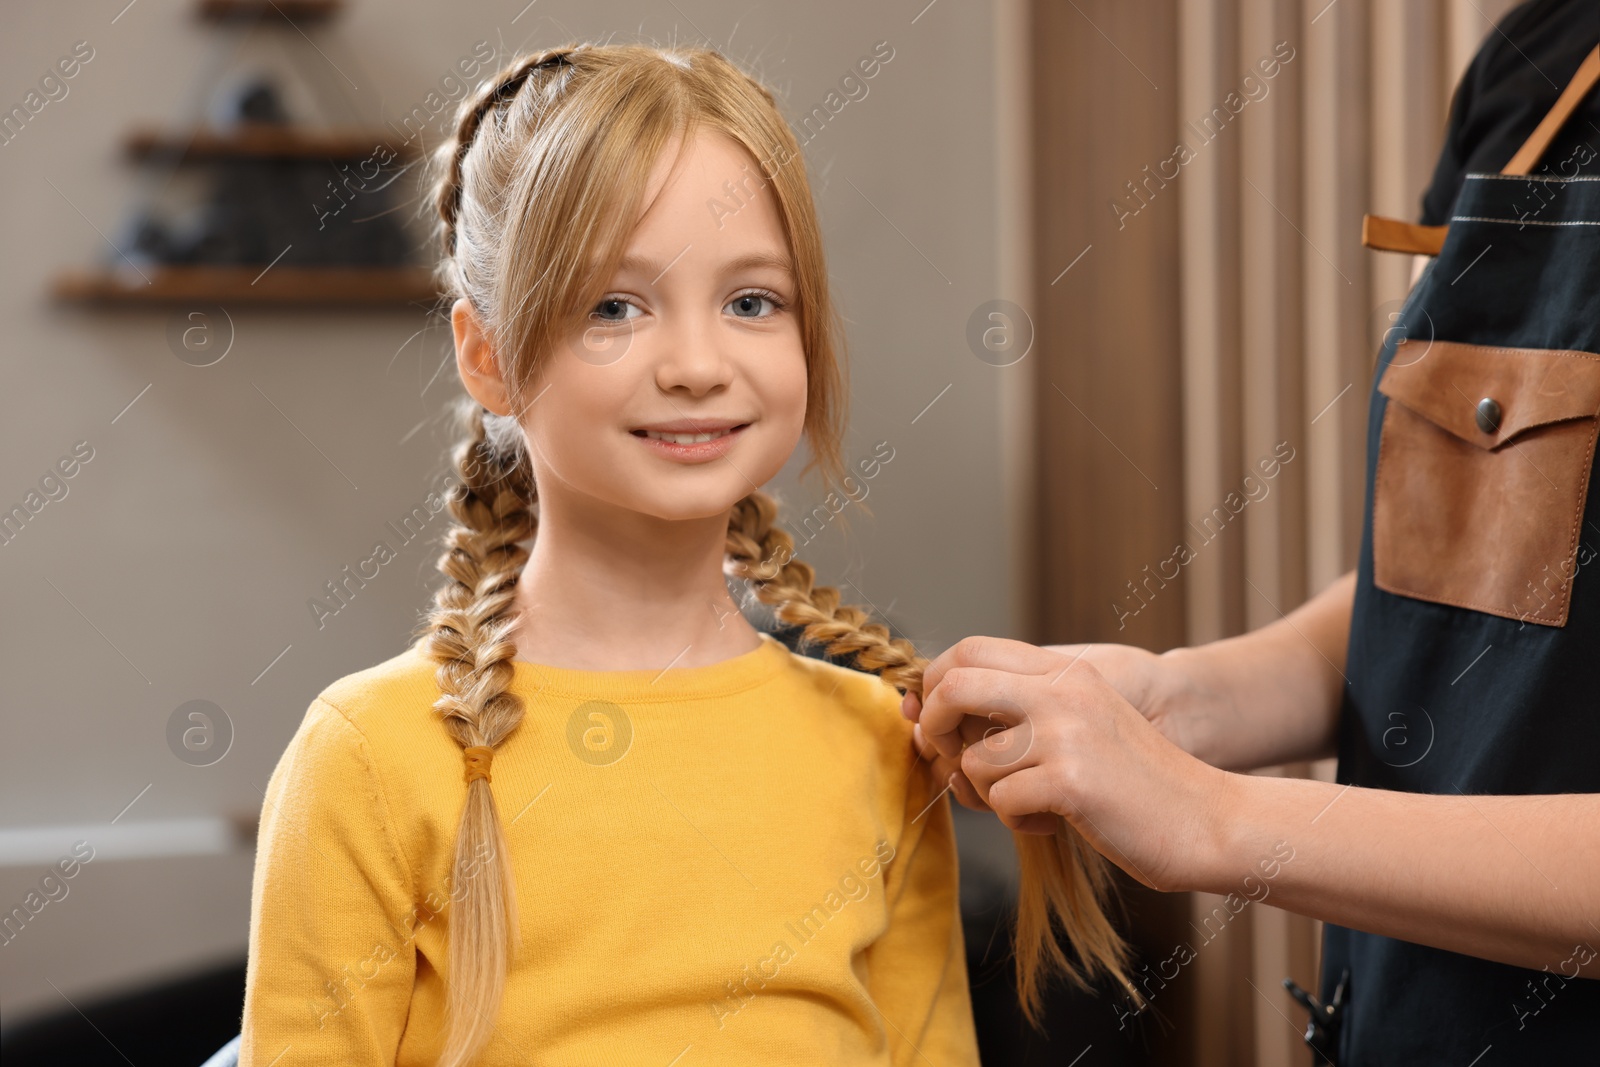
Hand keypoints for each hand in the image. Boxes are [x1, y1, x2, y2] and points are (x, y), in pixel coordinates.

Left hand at [912, 636, 1234, 891]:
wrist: (1208, 821)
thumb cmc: (1131, 783)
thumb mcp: (1078, 725)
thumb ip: (1012, 713)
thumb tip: (919, 714)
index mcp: (1065, 671)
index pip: (968, 650)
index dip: (936, 686)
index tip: (936, 723)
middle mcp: (1063, 691)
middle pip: (954, 686)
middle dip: (936, 729)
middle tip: (955, 761)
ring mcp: (1067, 734)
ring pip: (974, 761)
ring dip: (991, 794)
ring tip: (1036, 802)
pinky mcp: (1071, 781)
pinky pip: (1001, 802)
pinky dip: (1020, 823)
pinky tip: (1056, 821)